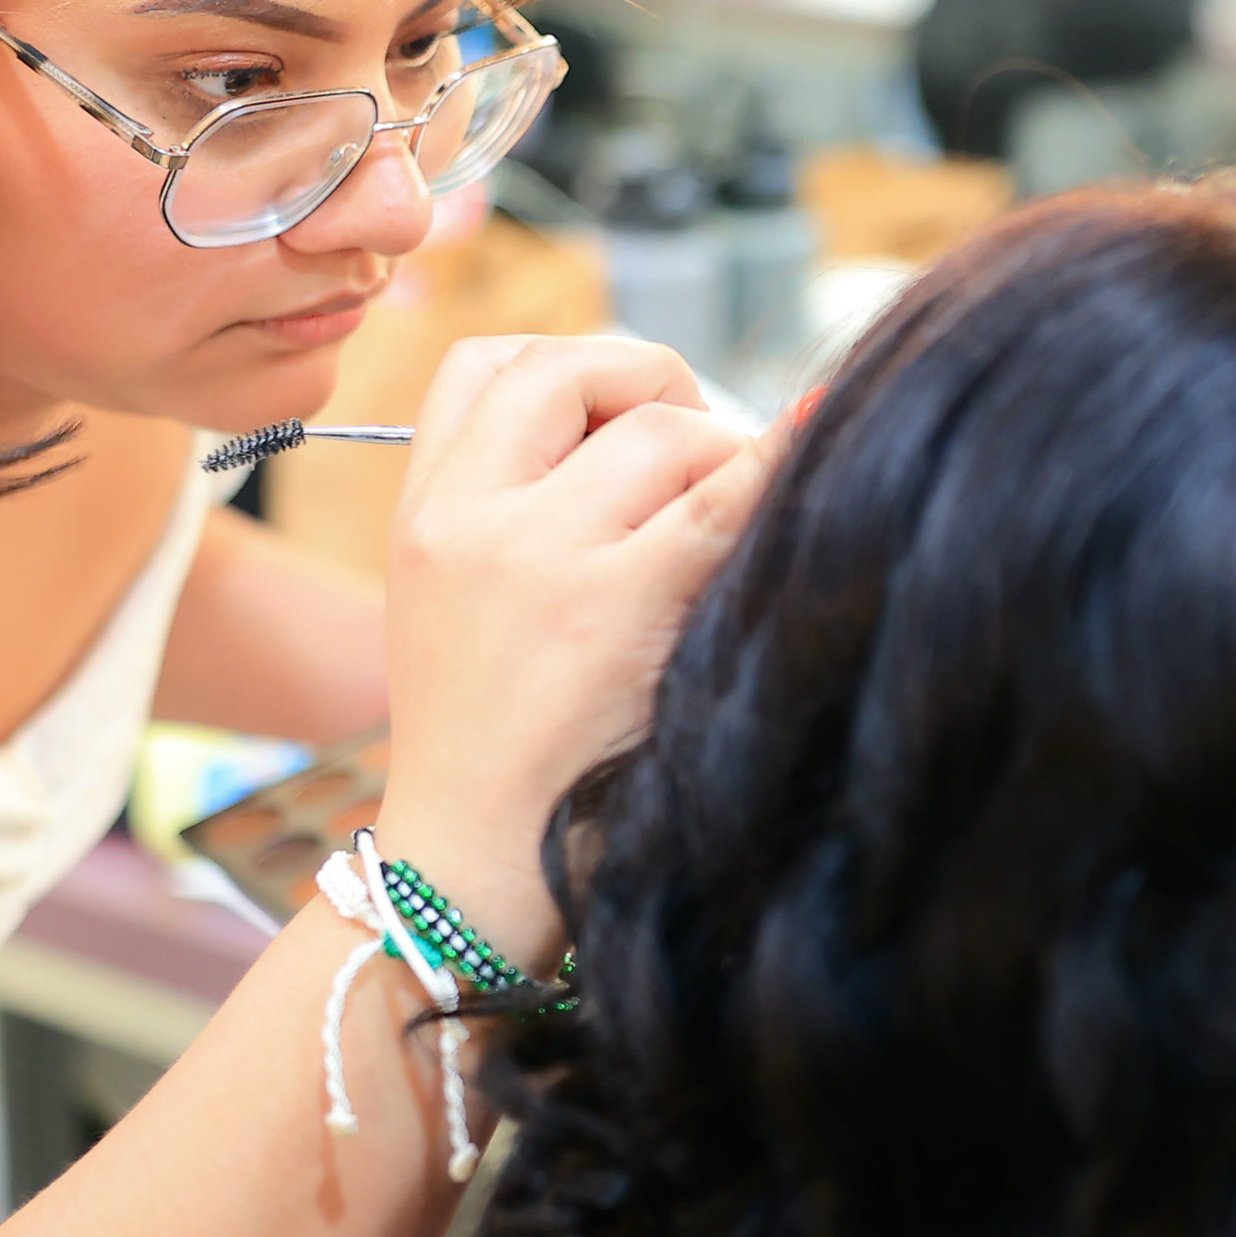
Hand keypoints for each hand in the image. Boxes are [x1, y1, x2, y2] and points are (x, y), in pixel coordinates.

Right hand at [369, 336, 770, 963]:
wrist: (464, 872)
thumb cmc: (494, 752)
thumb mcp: (457, 610)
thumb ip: (521, 516)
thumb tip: (670, 427)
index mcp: (420, 515)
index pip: (483, 364)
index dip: (573, 366)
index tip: (624, 411)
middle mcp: (467, 519)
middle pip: (575, 370)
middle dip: (660, 388)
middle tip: (703, 452)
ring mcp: (537, 558)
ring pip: (662, 432)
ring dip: (720, 459)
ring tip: (731, 530)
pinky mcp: (612, 607)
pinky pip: (720, 500)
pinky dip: (776, 466)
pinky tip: (815, 444)